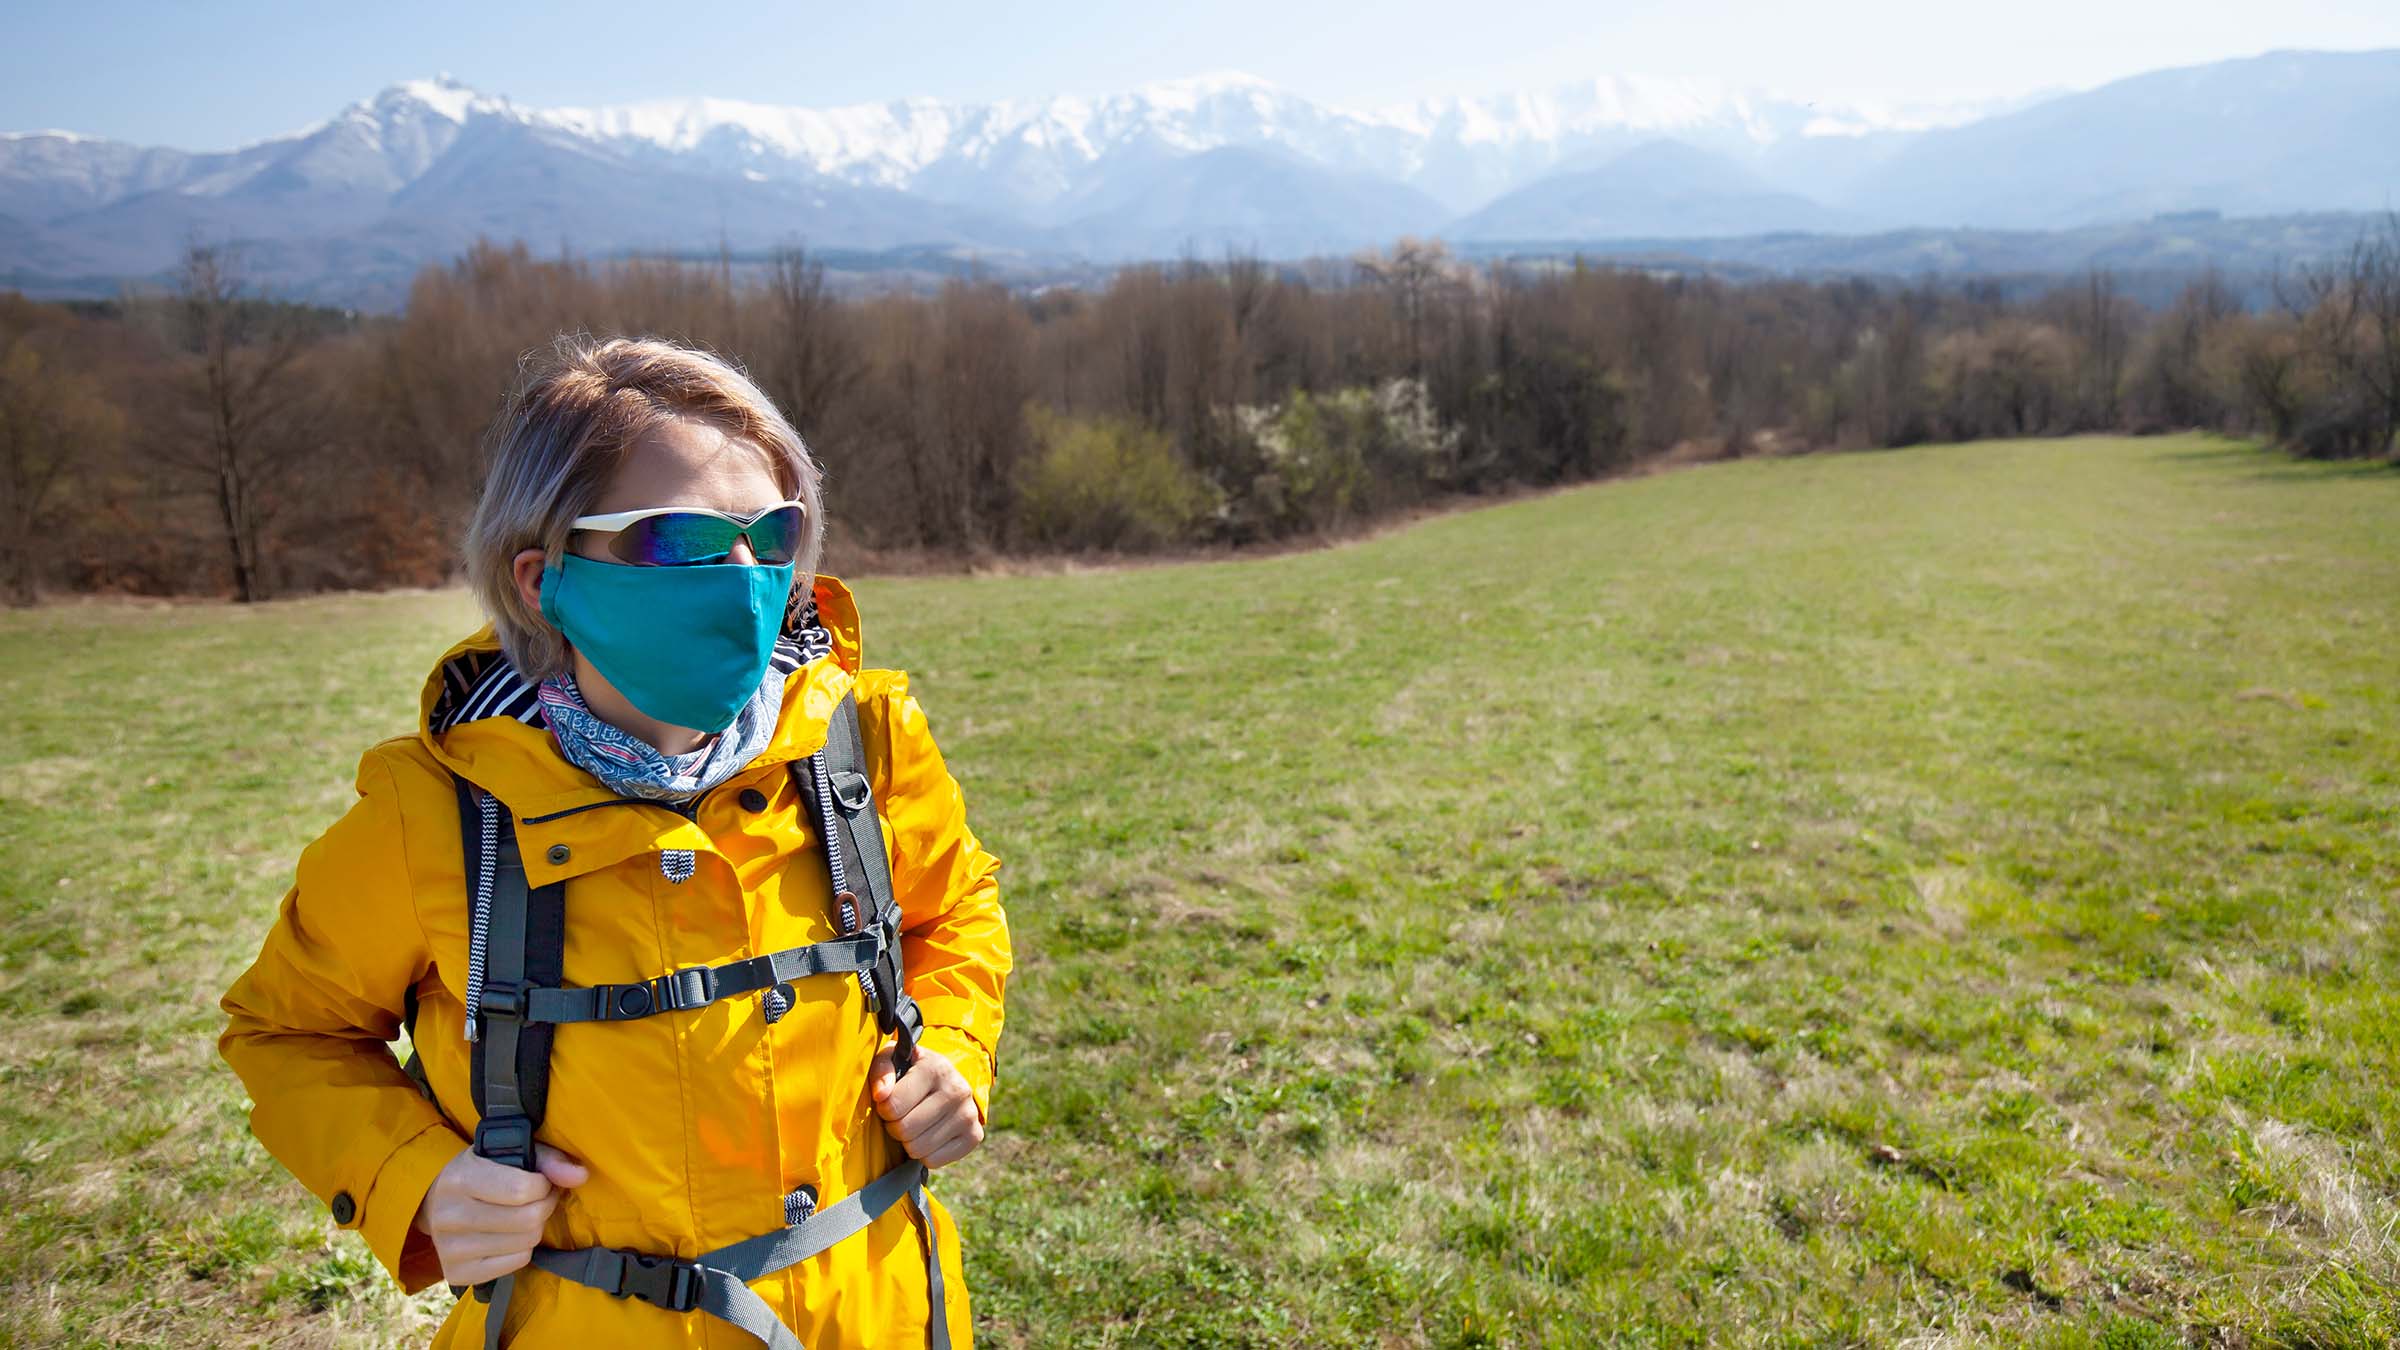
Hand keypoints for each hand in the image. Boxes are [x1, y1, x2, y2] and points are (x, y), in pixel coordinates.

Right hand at [411, 1142, 587, 1286]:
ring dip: (535, 1228)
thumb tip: (580, 1176)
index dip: (544, 1185)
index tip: (540, 1181)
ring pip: (525, 1243)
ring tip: (523, 1215)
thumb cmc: (483, 1171)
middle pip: (528, 1221)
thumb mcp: (510, 1153)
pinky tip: (510, 1236)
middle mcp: (449, 1216)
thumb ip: (548, 1159)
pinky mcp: (458, 1273)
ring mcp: (450, 1249)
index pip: (523, 1190)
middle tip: (538, 1199)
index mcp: (461, 1179)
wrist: (436, 1202)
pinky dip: (523, 1249)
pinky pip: (516, 1263)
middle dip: (544, 1207)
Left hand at [869, 1046, 983, 1167]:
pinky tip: (929, 1135)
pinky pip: (933, 1161)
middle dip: (895, 1126)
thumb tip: (881, 1095)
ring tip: (915, 1125)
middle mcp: (957, 1090)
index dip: (884, 1109)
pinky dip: (925, 1154)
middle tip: (901, 1116)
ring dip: (908, 1141)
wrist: (948, 1084)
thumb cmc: (912, 1074)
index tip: (890, 1102)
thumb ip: (881, 1069)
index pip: (893, 1106)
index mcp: (936, 1068)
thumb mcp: (894, 1060)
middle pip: (905, 1130)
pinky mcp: (974, 1136)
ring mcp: (969, 1114)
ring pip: (917, 1149)